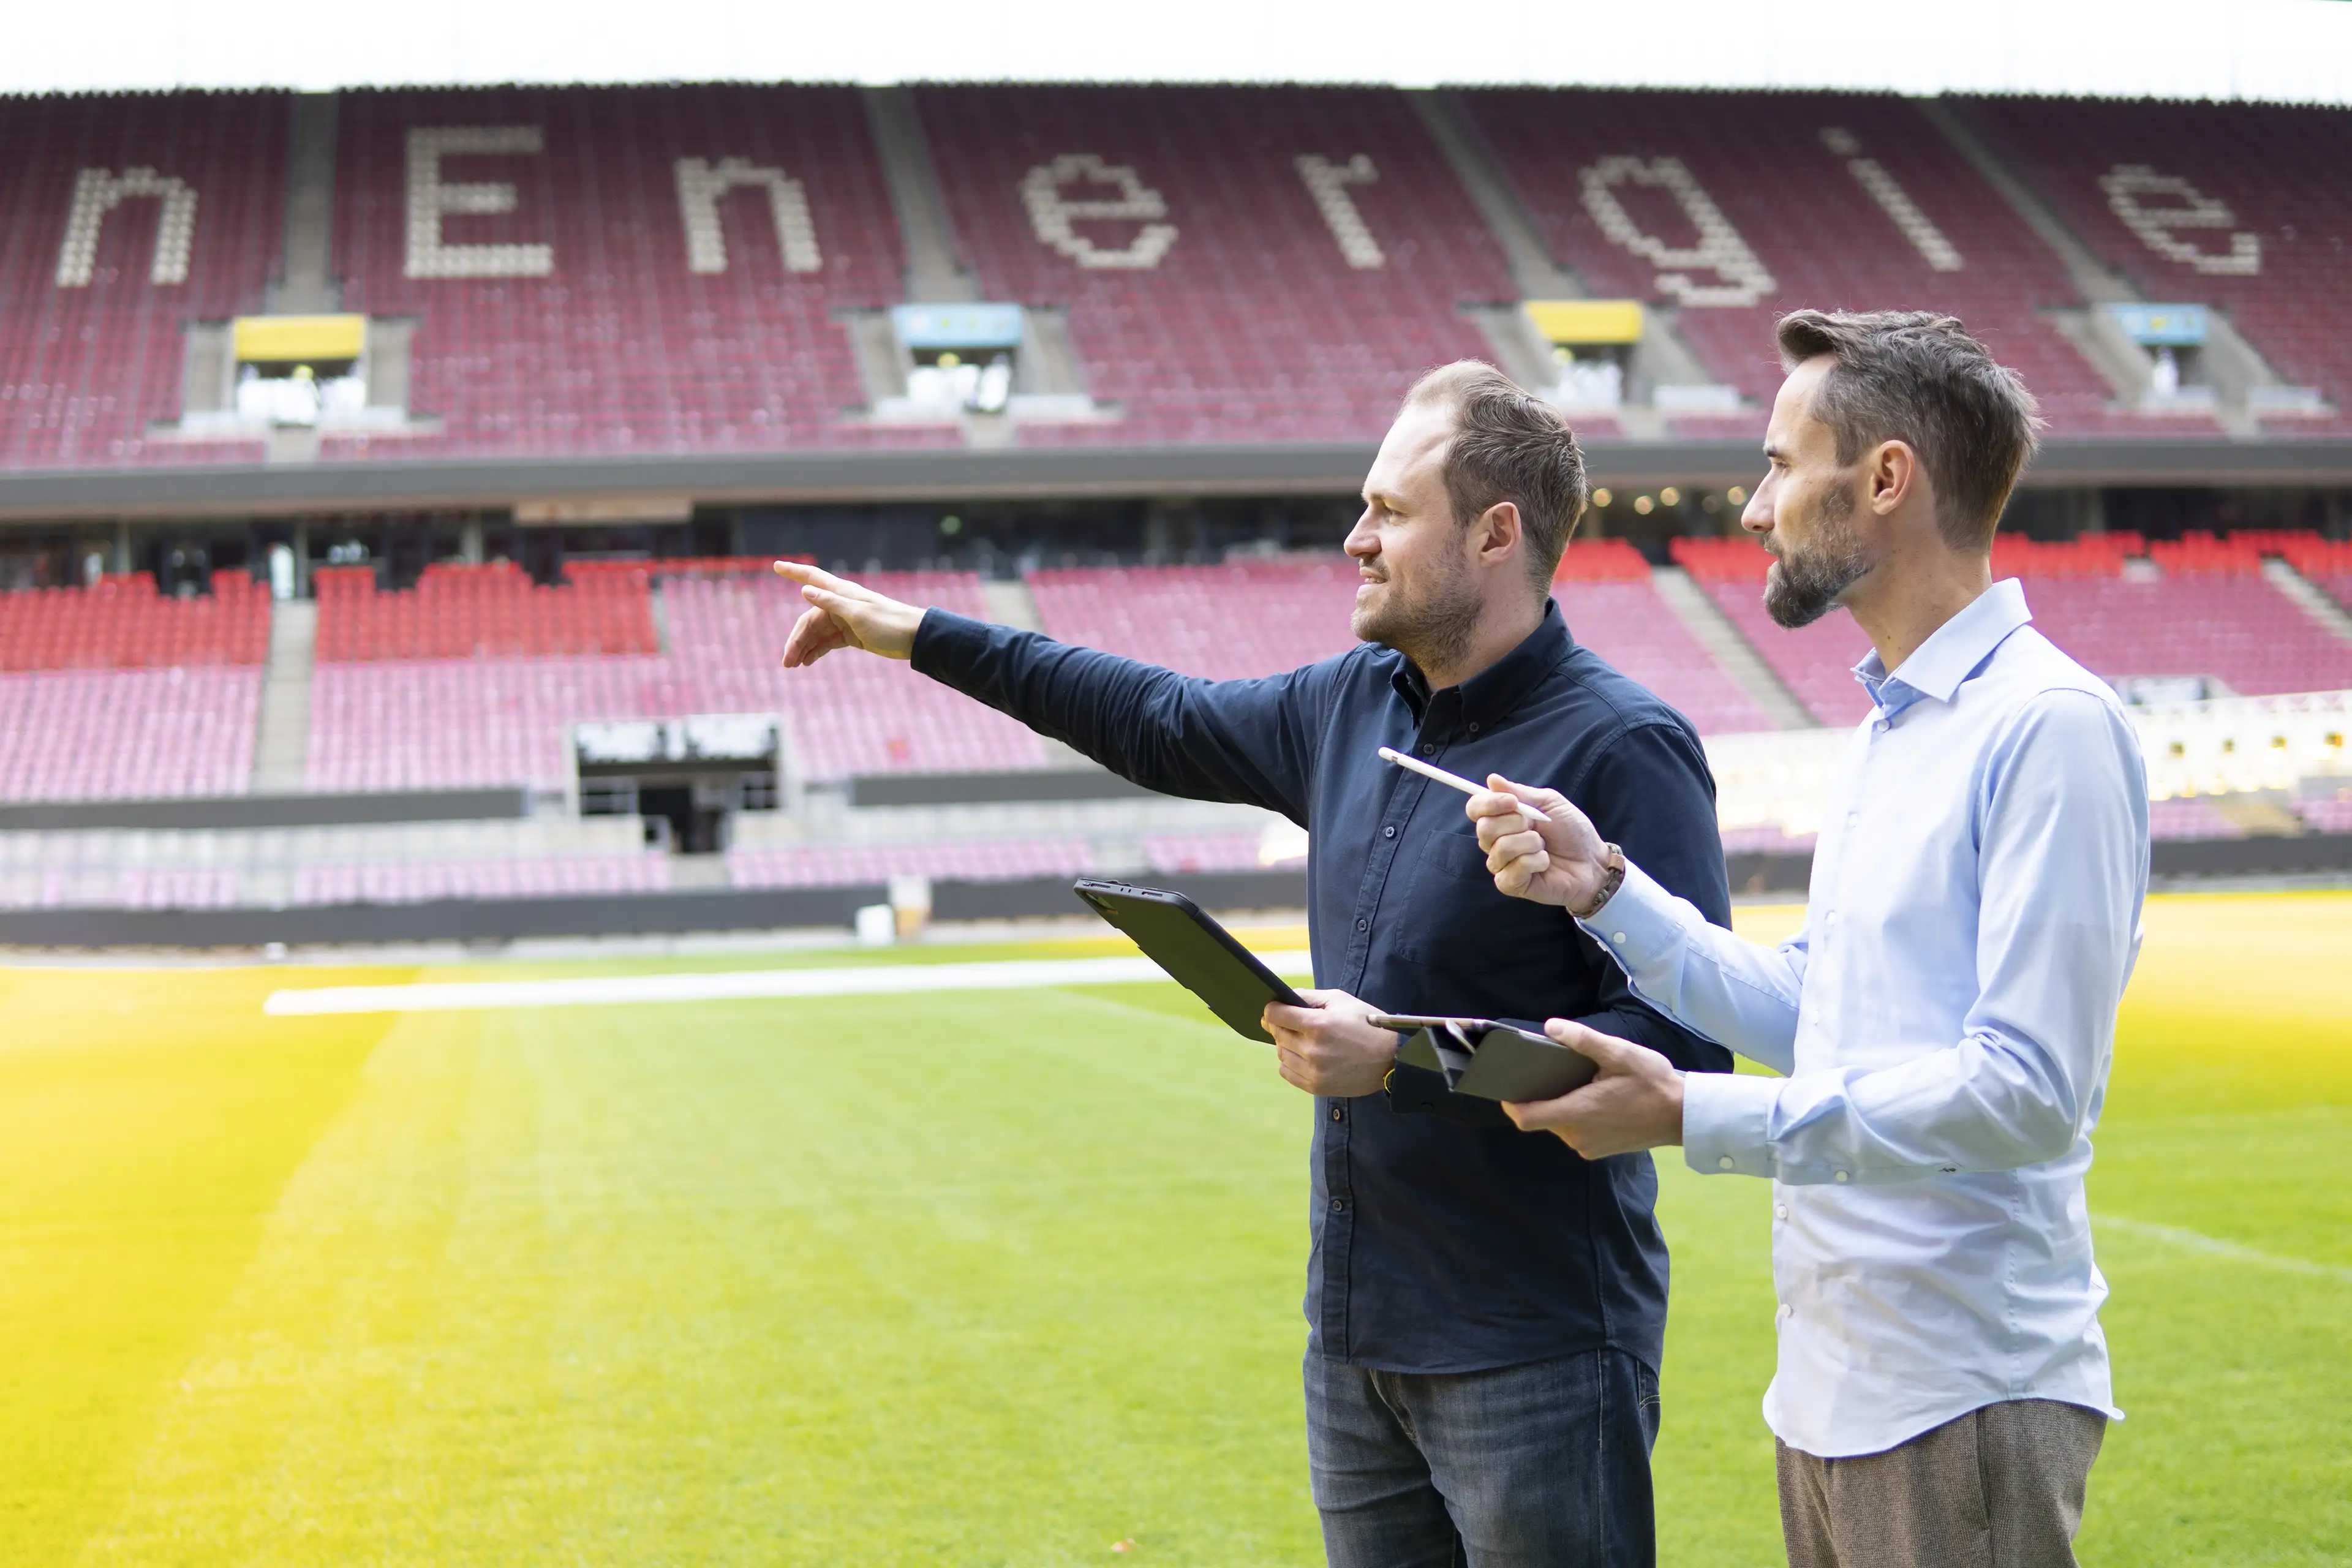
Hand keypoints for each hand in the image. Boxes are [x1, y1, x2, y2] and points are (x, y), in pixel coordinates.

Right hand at [775, 561, 924, 666]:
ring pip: (817, 633)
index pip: (812, 578)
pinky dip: (817, 650)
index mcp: (841, 593)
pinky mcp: (851, 634)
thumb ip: (831, 602)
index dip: (794, 572)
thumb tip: (805, 591)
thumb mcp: (858, 615)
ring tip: (793, 665)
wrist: (914, 638)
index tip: (776, 565)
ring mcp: (844, 620)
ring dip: (804, 648)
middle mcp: (840, 604)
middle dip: (796, 639)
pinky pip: (828, 641)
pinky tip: (807, 661)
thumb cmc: (889, 623)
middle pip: (809, 620)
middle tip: (786, 662)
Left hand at [1261, 988, 1399, 1097]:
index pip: (1276, 1015)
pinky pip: (1287, 1072)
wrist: (1391, 1059)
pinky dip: (1289, 1063)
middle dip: (1279, 1025)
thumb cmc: (1366, 1024)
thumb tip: (1283, 998)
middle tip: (1289, 1022)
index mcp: (1318, 1025)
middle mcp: (1313, 1050)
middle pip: (1277, 1034)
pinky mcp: (1316, 1086)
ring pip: (1281, 1054)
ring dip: (1285, 1044)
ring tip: (1302, 1039)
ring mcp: (1314, 1071)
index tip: (1273, 1008)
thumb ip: (1309, 997)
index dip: (1272, 1009)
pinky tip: (1303, 1056)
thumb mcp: (1340, 1000)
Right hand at [1467, 775, 1609, 909]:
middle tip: (1537, 826)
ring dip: (1531, 843)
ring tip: (1544, 846)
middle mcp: (1496, 841)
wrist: (1591, 860)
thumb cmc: (1571, 831)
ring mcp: (1501, 864)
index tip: (1512, 801)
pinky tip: (1544, 864)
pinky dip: (1535, 862)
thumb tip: (1491, 779)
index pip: (1476, 808)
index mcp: (1502, 818)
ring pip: (1501, 848)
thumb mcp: (1549, 803)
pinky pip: (1513, 870)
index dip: (1489, 803)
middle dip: (1516, 823)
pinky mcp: (1509, 884)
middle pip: (1484, 828)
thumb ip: (1520, 792)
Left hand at [1502, 1020, 1683, 1157]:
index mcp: (1577, 1113)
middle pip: (1541, 1118)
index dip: (1511, 1102)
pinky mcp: (1598, 1151)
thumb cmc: (1652, 1083)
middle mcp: (1577, 1136)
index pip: (1525, 1117)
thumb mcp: (1619, 1053)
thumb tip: (1552, 1027)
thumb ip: (1583, 1040)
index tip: (1508, 1085)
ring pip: (1558, 1125)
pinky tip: (1593, 1099)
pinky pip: (1574, 1132)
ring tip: (1580, 1083)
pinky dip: (1575, 1116)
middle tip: (1552, 1072)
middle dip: (1542, 1096)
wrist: (1683, 1116)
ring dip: (1561, 1105)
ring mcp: (1587, 1147)